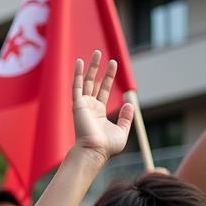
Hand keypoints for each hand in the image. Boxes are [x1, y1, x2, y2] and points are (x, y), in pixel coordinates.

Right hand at [71, 51, 134, 165]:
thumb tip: (129, 103)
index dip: (108, 77)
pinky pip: (77, 86)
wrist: (94, 152)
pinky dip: (77, 74)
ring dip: (90, 67)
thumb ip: (126, 118)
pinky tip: (79, 62)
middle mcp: (89, 108)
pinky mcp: (78, 105)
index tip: (112, 64)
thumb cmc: (107, 147)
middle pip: (94, 83)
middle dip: (98, 68)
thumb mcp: (122, 131)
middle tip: (100, 53)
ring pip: (86, 81)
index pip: (104, 90)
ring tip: (95, 53)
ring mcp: (83, 105)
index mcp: (98, 113)